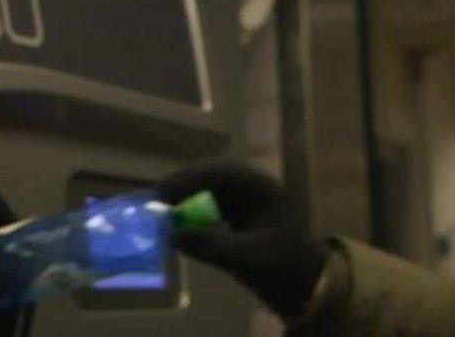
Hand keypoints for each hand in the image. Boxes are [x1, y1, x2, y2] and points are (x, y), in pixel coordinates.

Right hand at [156, 160, 328, 316]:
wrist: (299, 281)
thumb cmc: (283, 265)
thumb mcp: (251, 258)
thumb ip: (214, 246)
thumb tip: (173, 234)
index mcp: (263, 188)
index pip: (224, 172)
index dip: (192, 177)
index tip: (165, 189)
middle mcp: (251, 188)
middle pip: (211, 177)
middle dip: (183, 185)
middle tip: (155, 200)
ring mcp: (242, 200)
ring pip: (206, 189)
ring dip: (184, 198)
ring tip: (160, 212)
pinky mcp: (232, 214)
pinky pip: (206, 205)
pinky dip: (190, 212)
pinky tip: (175, 224)